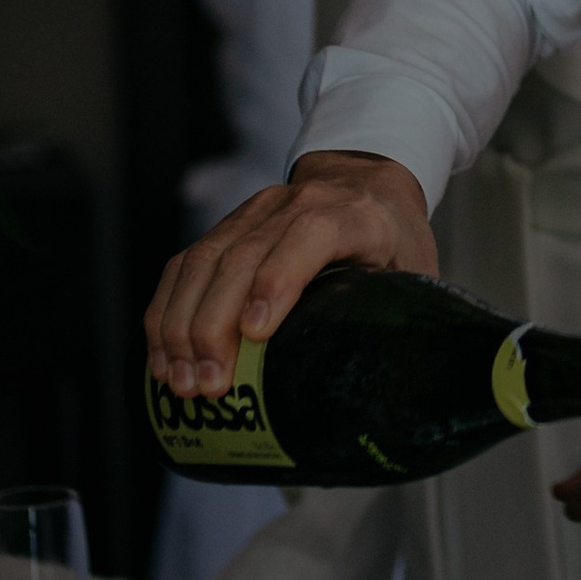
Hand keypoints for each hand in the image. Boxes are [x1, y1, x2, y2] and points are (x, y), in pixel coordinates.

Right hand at [144, 151, 435, 393]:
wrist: (366, 178)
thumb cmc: (394, 238)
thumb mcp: (416, 274)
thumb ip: (404, 322)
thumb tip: (404, 401)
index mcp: (354, 215)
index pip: (309, 237)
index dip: (278, 281)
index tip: (255, 334)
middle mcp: (296, 205)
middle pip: (242, 256)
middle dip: (215, 327)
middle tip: (208, 386)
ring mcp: (254, 212)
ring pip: (202, 262)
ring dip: (182, 326)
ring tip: (180, 382)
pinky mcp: (226, 226)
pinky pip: (183, 267)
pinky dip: (167, 312)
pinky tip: (164, 356)